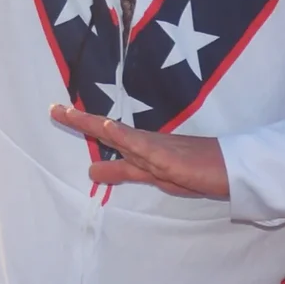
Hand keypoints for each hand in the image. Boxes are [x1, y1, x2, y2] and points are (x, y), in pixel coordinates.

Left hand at [50, 102, 229, 197]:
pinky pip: (144, 146)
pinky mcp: (168, 158)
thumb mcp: (150, 175)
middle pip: (107, 130)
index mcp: (139, 147)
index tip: (60, 112)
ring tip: (71, 114)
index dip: (83, 124)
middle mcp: (144, 143)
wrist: (230, 169)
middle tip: (54, 109)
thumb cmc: (195, 170)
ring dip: (96, 124)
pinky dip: (124, 136)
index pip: (106, 134)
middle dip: (80, 120)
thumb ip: (121, 171)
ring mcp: (156, 148)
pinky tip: (108, 126)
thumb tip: (92, 169)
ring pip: (121, 134)